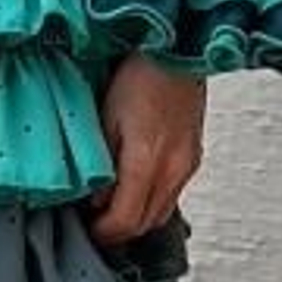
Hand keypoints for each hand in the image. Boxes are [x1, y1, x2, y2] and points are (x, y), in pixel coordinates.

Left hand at [87, 53, 206, 245]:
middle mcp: (174, 170)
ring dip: (138, 217)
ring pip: (162, 213)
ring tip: (113, 205)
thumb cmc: (137, 76)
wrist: (177, 49)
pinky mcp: (193, 156)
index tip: (88, 227)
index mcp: (147, 162)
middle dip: (119, 229)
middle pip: (147, 224)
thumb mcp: (105, 119)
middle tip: (96, 221)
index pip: (126, 221)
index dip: (104, 232)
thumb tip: (98, 199)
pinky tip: (137, 185)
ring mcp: (187, 164)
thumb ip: (103, 166)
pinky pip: (172, 194)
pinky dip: (153, 200)